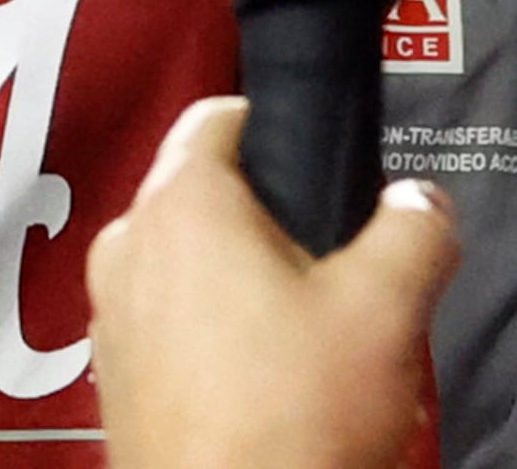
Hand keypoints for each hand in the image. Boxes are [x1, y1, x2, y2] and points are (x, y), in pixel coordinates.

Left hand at [90, 97, 451, 468]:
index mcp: (180, 203)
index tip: (323, 165)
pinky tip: (268, 381)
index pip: (217, 117)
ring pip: (187, 263)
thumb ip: (412, 233)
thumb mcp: (385, 311)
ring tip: (311, 338)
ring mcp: (109, 307)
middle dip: (274, 223)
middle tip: (339, 270)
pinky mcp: (113, 367)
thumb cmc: (293, 408)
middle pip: (206, 196)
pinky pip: (169, 321)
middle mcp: (125, 241)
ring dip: (247, 284)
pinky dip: (215, 332)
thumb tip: (417, 199)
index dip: (276, 128)